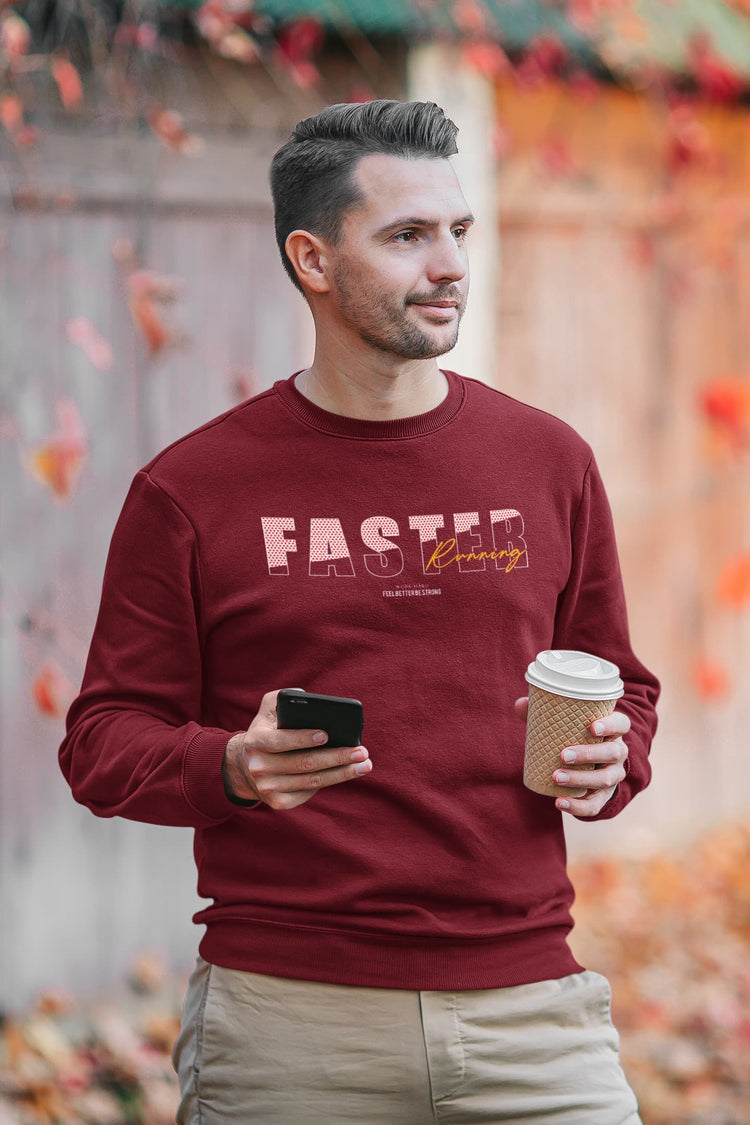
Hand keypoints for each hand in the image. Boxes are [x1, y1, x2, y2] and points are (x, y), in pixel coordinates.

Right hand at [223, 688, 371, 810]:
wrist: (245, 765)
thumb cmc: (267, 731)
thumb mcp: (268, 710)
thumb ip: (283, 698)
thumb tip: (307, 696)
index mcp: (256, 741)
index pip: (281, 741)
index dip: (303, 738)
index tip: (326, 735)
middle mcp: (258, 767)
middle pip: (304, 764)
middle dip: (337, 757)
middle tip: (361, 751)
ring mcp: (267, 788)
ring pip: (311, 781)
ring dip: (342, 773)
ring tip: (364, 764)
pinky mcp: (277, 802)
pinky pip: (308, 793)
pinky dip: (329, 783)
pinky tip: (346, 774)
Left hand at [514, 697, 629, 817]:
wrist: (587, 765)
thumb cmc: (573, 736)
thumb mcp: (563, 724)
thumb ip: (543, 713)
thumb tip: (521, 704)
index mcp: (612, 731)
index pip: (621, 724)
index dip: (611, 725)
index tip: (592, 727)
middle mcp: (618, 753)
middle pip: (613, 753)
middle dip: (588, 754)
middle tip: (563, 755)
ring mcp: (613, 775)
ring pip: (605, 779)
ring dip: (581, 779)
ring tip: (557, 777)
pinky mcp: (604, 796)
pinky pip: (595, 805)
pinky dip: (578, 806)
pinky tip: (559, 802)